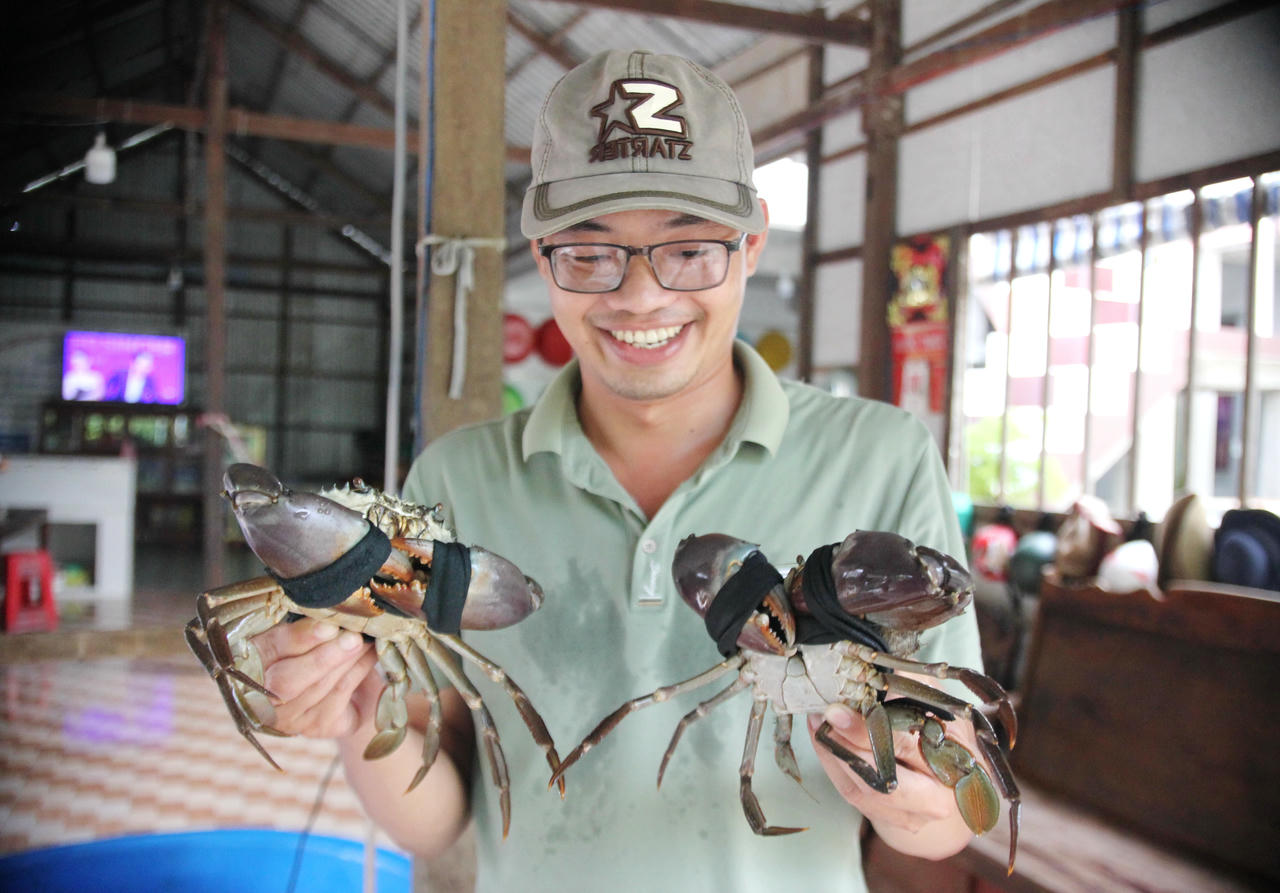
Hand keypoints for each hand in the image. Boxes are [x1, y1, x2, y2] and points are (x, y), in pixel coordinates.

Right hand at [251, 618, 381, 739]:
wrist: (342, 687)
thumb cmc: (313, 648)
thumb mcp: (303, 632)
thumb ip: (306, 624)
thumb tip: (330, 609)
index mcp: (250, 663)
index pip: (267, 651)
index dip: (297, 638)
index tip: (328, 626)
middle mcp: (263, 698)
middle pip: (286, 682)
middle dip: (322, 659)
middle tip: (353, 638)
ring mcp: (289, 718)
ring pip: (318, 689)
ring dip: (346, 662)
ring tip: (365, 640)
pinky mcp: (317, 727)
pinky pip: (338, 698)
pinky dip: (358, 672)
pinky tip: (371, 655)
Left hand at [806, 700, 976, 858]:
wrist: (949, 788)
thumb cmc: (945, 738)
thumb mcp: (941, 710)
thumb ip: (919, 687)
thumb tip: (888, 662)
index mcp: (956, 763)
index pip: (910, 744)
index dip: (874, 726)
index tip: (845, 706)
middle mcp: (937, 797)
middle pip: (884, 774)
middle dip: (850, 742)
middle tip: (827, 714)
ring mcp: (912, 815)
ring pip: (862, 787)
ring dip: (834, 750)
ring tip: (819, 719)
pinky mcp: (888, 820)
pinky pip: (852, 792)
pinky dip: (832, 762)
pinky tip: (821, 736)